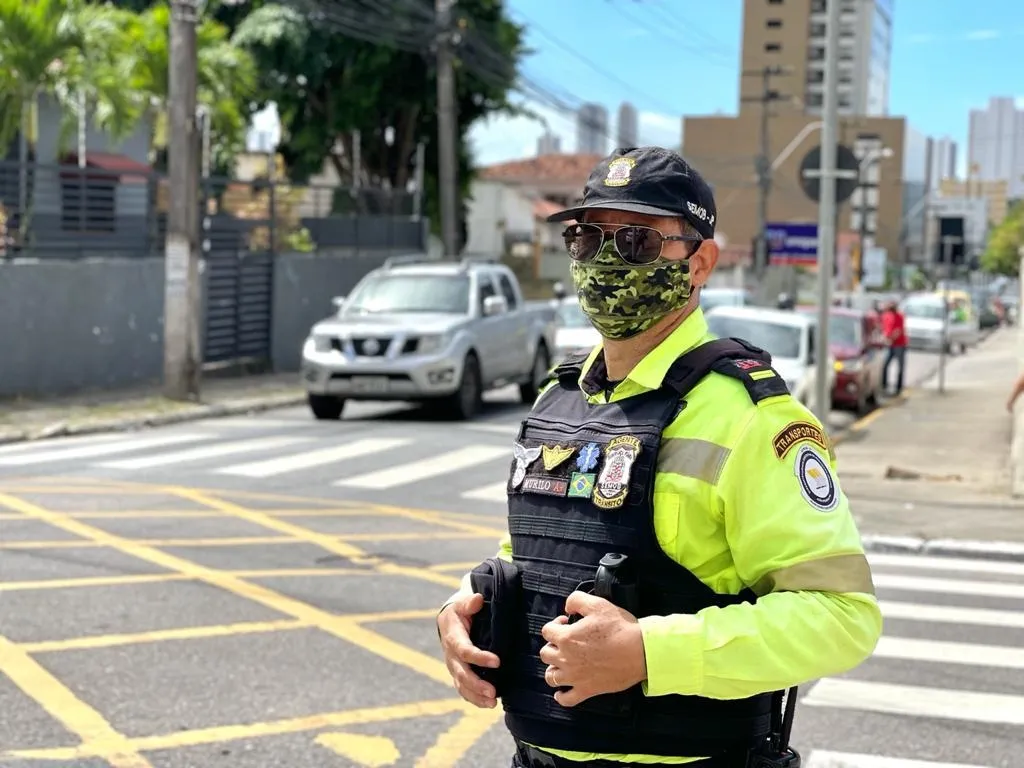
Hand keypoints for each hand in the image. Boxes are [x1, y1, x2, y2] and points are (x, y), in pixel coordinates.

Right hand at [437, 593, 500, 708]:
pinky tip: (488, 704)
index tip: (497, 662)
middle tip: (493, 692)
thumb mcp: (462, 602)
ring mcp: (453, 666)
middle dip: (476, 684)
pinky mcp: (458, 673)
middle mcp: (451, 654)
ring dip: (476, 695)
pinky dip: (474, 699)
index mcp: (452, 636)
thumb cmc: (461, 610)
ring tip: (492, 703)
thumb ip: (469, 602)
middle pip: (462, 673)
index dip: (479, 657)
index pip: (465, 650)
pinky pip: (463, 689)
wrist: (450, 619)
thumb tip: (477, 600)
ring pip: (461, 685)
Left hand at [539, 591, 646, 706]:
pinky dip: (561, 696)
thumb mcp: (597, 604)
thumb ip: (576, 600)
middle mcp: (566, 659)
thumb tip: (567, 607)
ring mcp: (575, 677)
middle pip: (546, 654)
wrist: (640, 651)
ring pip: (551, 677)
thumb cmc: (619, 628)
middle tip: (566, 642)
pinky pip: (566, 699)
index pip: (547, 631)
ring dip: (553, 669)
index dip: (555, 624)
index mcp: (567, 638)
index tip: (566, 623)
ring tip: (562, 663)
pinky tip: (562, 691)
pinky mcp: (587, 690)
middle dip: (553, 645)